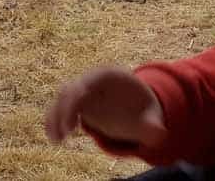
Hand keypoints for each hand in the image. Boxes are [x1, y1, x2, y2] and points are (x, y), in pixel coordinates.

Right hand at [44, 67, 167, 147]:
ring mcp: (82, 90)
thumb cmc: (143, 107)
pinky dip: (54, 121)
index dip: (77, 98)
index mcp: (109, 75)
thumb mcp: (151, 115)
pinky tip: (54, 138)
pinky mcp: (76, 102)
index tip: (75, 121)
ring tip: (56, 140)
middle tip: (65, 134)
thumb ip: (153, 124)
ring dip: (55, 116)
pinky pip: (60, 108)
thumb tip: (160, 134)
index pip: (89, 81)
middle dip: (64, 110)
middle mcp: (92, 79)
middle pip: (71, 88)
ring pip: (61, 98)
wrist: (135, 105)